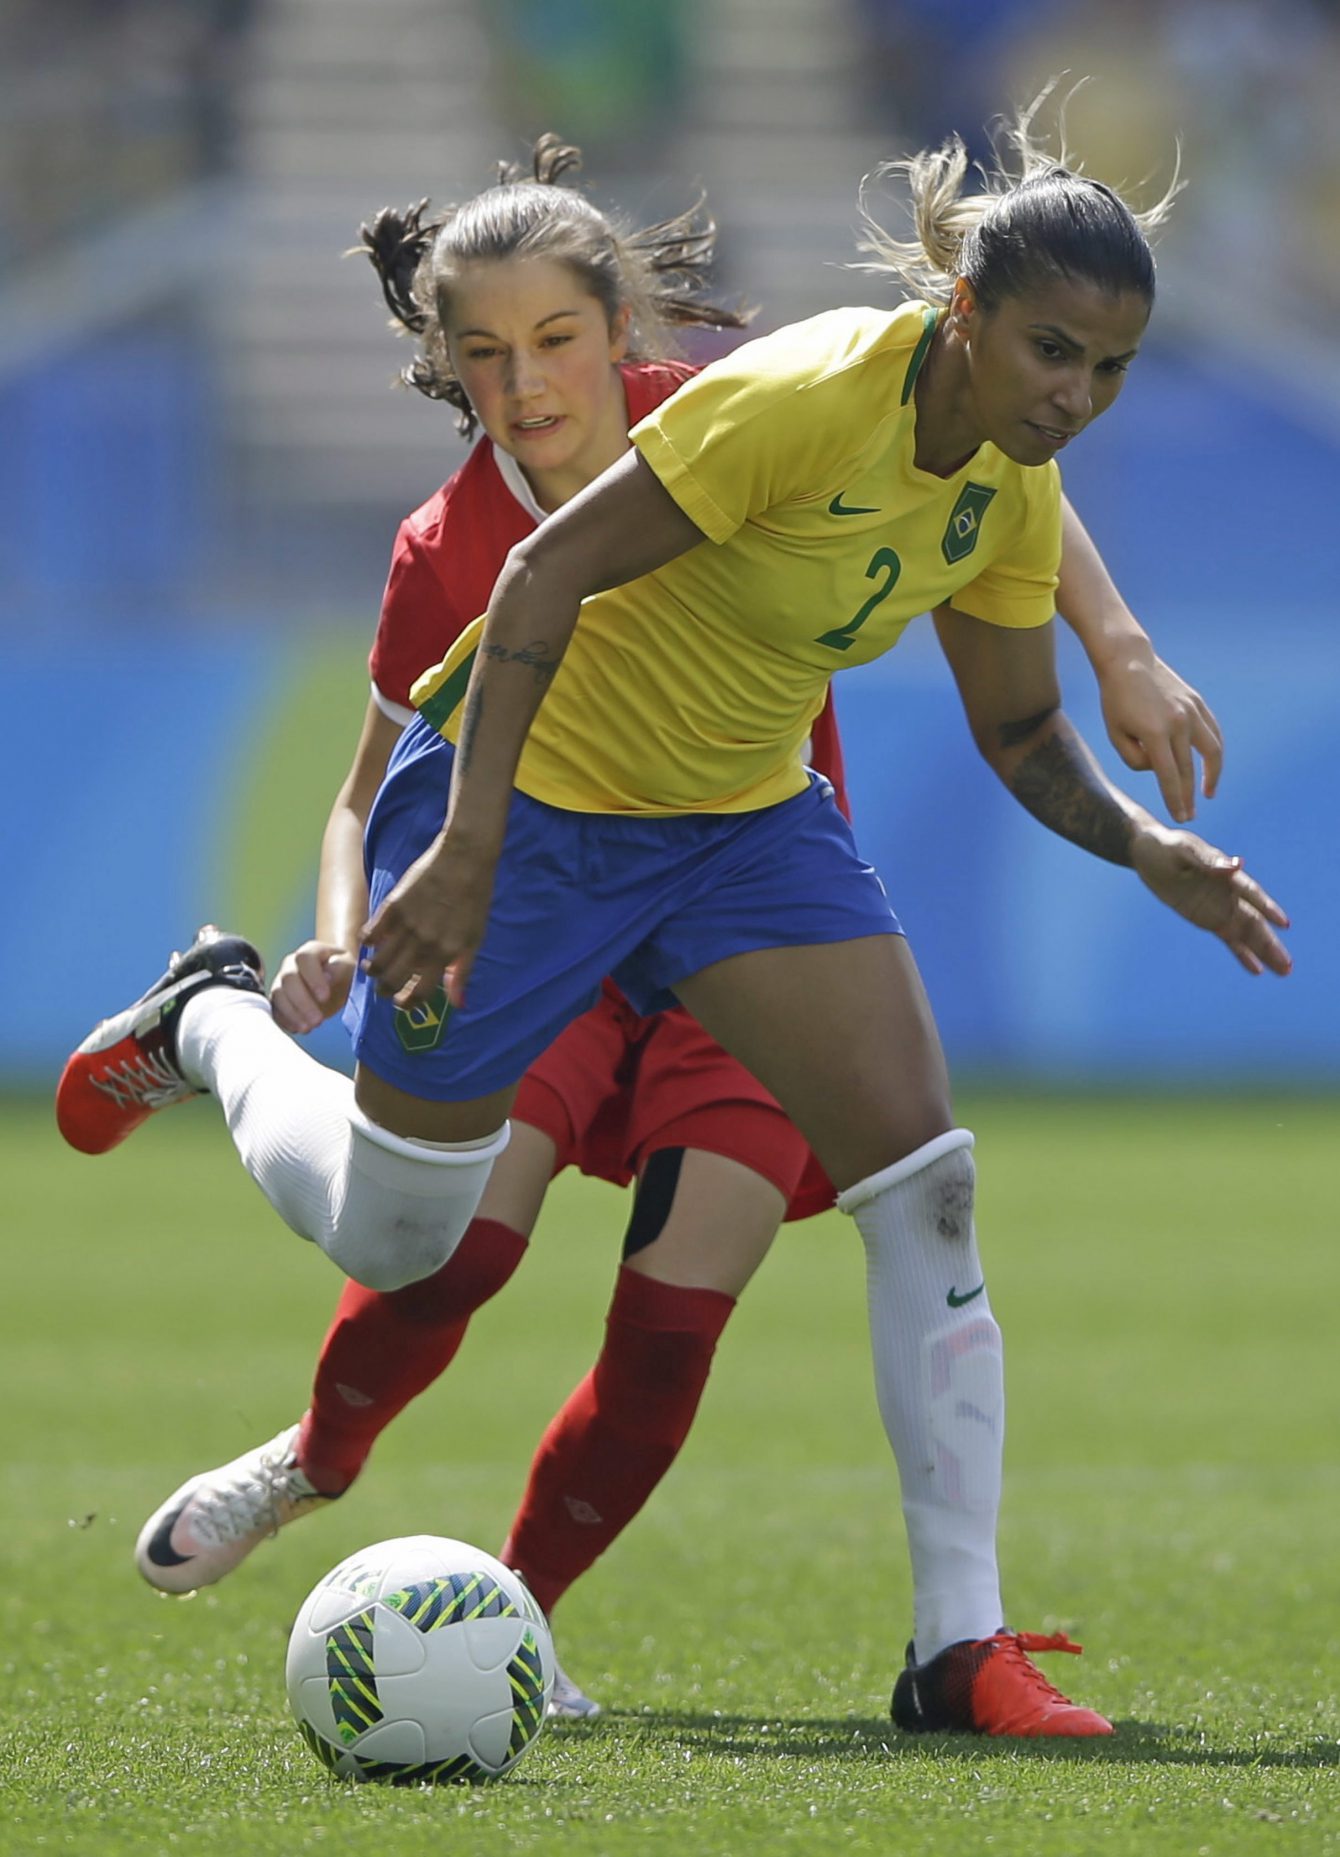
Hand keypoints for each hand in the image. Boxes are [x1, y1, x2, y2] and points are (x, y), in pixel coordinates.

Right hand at [270, 941, 358, 1034]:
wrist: (336, 982)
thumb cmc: (343, 972)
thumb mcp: (349, 968)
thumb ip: (340, 969)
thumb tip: (327, 977)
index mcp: (310, 951)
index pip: (304, 958)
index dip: (312, 978)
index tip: (325, 997)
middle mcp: (291, 964)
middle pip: (288, 979)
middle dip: (302, 1002)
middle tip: (318, 1020)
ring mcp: (282, 982)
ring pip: (278, 995)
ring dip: (292, 1013)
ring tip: (308, 1028)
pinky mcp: (279, 1000)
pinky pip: (275, 1009)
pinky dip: (285, 1020)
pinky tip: (298, 1029)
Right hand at [361, 834, 496, 1007]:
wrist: (464, 858)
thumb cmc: (475, 899)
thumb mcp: (475, 938)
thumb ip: (462, 972)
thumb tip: (457, 1003)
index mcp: (446, 955)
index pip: (420, 993)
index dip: (407, 1003)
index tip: (402, 1002)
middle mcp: (424, 945)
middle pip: (393, 981)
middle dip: (385, 990)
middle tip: (384, 987)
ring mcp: (407, 926)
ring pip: (377, 962)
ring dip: (372, 970)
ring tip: (372, 968)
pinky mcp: (393, 907)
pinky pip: (370, 934)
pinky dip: (367, 942)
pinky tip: (371, 942)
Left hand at [1098, 648, 1222, 824]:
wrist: (1128, 661)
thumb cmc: (1116, 701)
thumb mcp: (1115, 734)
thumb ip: (1135, 760)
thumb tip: (1159, 770)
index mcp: (1154, 733)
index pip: (1169, 776)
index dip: (1175, 800)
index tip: (1179, 817)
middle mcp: (1178, 723)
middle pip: (1188, 769)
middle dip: (1188, 796)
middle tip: (1188, 816)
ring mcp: (1191, 712)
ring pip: (1211, 752)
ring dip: (1211, 776)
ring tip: (1207, 793)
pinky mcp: (1197, 703)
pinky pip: (1213, 733)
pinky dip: (1214, 751)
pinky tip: (1211, 766)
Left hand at [1132, 825, 1290, 975]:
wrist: (1148, 853)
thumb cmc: (1166, 846)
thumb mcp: (1183, 850)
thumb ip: (1208, 860)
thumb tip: (1237, 866)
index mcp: (1226, 873)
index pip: (1250, 892)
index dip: (1266, 907)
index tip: (1283, 923)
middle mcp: (1229, 893)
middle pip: (1254, 921)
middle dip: (1270, 942)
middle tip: (1288, 964)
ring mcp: (1221, 908)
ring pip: (1247, 934)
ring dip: (1264, 951)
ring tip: (1285, 971)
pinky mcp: (1209, 919)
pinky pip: (1229, 939)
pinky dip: (1242, 953)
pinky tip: (1257, 969)